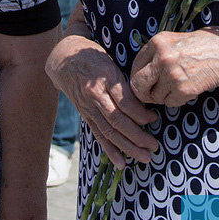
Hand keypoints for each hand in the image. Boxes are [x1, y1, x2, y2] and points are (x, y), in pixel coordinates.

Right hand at [46, 35, 158, 168]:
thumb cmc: (94, 57)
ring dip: (128, 147)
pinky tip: (121, 162)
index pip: (125, 102)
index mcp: (104, 77)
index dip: (142, 114)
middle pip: (118, 121)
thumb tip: (145, 103)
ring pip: (109, 132)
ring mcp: (88, 107)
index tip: (154, 118)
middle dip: (138, 137)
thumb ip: (125, 81)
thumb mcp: (111, 61)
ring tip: (145, 157)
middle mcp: (95, 95)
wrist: (64, 58)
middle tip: (154, 146)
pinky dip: (110, 150)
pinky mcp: (84, 115)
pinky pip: (98, 134)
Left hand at [130, 29, 218, 107]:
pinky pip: (169, 103)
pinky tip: (186, 89)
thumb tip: (136, 74)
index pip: (134, 66)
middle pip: (138, 84)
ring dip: (163, 96)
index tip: (143, 83)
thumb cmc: (197, 48)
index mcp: (156, 42)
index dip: (138, 77)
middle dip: (143, 93)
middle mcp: (162, 57)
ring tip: (177, 86)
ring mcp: (172, 74)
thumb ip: (153, 53)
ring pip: (155, 96)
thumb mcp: (171, 41)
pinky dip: (176, 100)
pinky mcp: (183, 88)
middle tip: (150, 95)